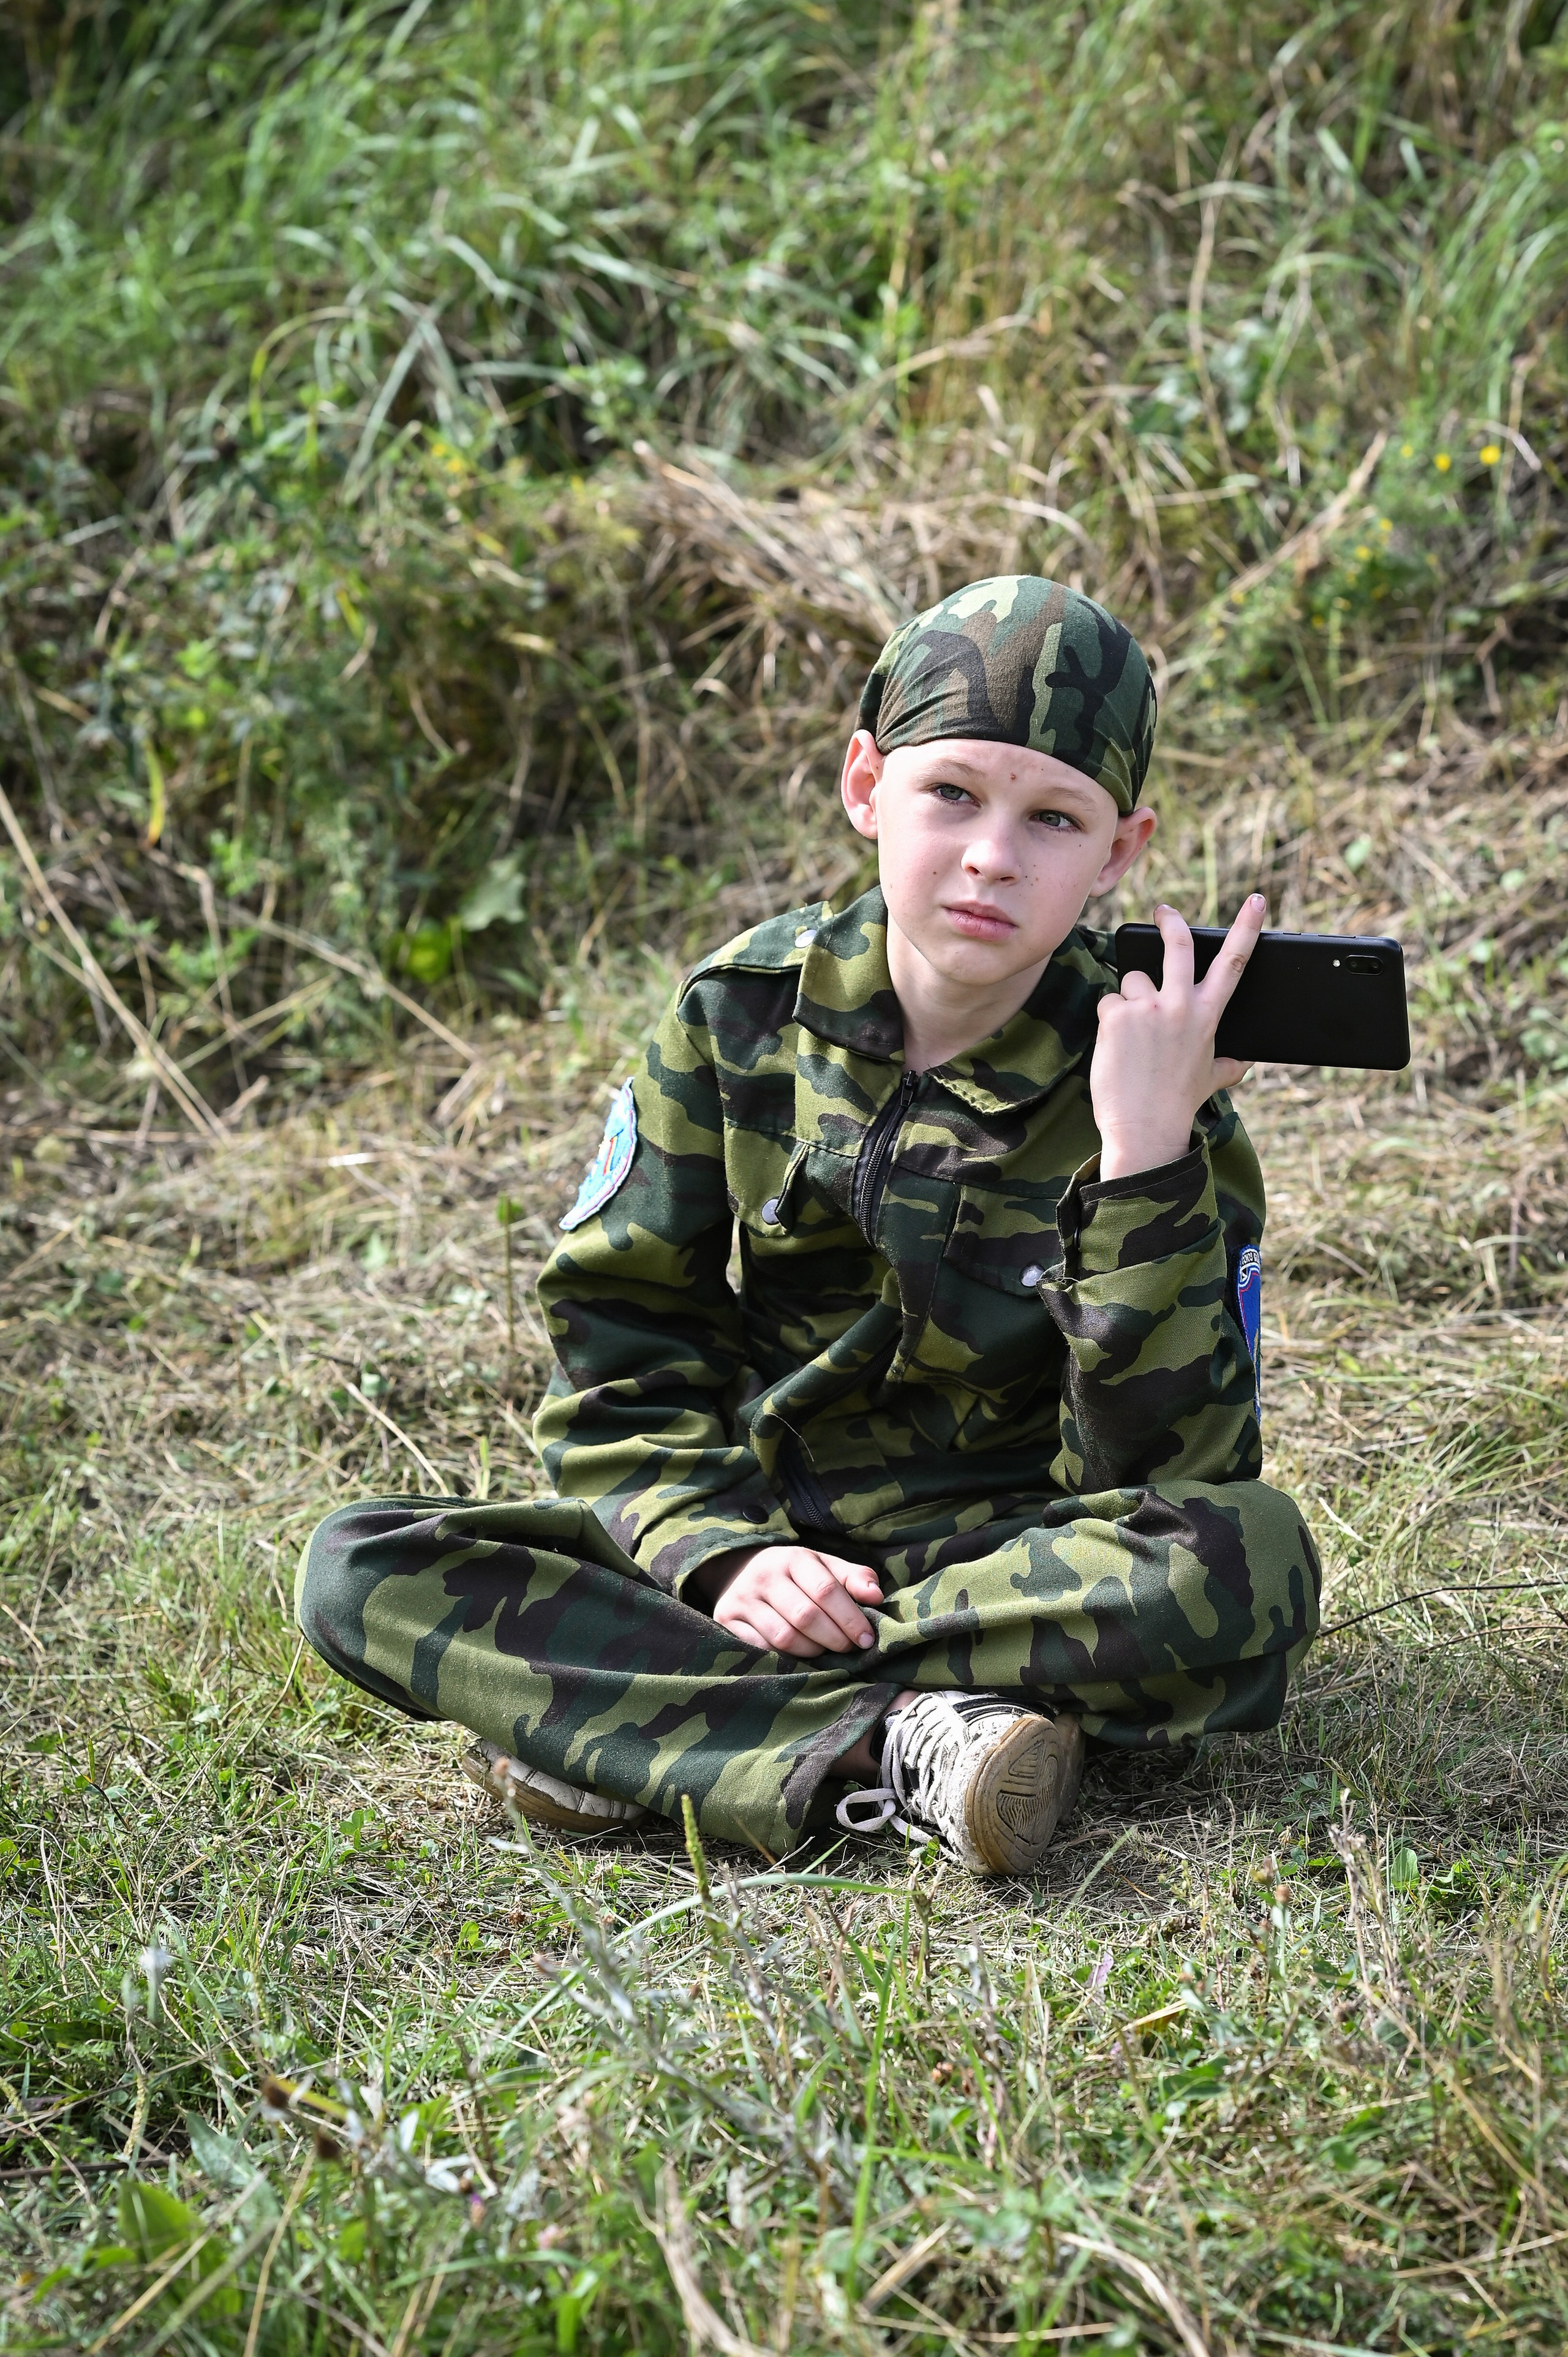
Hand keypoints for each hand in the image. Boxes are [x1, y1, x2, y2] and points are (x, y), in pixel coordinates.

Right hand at [696, 1544, 882, 1657]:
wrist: (739, 1571)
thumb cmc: (795, 1575)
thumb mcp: (824, 1567)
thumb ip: (854, 1578)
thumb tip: (876, 1596)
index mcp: (794, 1558)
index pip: (826, 1590)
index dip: (850, 1618)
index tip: (867, 1639)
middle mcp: (765, 1576)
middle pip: (806, 1616)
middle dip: (834, 1639)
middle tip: (849, 1650)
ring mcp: (743, 1600)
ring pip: (784, 1637)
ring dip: (812, 1651)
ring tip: (825, 1653)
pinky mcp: (726, 1621)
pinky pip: (760, 1649)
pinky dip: (784, 1659)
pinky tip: (798, 1658)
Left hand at [1092, 896, 1265, 1181]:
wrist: (1144, 1128)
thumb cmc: (1176, 1104)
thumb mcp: (1211, 1079)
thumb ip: (1229, 1064)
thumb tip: (1246, 1062)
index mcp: (1208, 1016)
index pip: (1234, 963)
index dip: (1246, 927)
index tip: (1257, 900)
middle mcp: (1181, 1006)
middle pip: (1178, 945)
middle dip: (1170, 920)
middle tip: (1163, 911)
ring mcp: (1148, 1008)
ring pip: (1133, 981)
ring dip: (1130, 1002)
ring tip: (1133, 1039)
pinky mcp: (1118, 1015)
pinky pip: (1110, 1003)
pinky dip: (1110, 1022)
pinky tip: (1116, 1048)